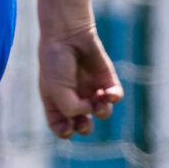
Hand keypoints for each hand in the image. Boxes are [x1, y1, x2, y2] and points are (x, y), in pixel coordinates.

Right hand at [37, 22, 122, 139]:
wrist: (68, 35)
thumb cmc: (55, 62)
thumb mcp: (56, 89)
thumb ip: (70, 108)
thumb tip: (90, 112)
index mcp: (54, 101)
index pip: (60, 125)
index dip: (64, 132)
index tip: (67, 129)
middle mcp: (73, 98)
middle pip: (82, 124)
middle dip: (84, 127)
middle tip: (84, 121)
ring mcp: (90, 89)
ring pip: (101, 112)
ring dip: (101, 112)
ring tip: (98, 102)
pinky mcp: (105, 80)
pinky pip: (114, 96)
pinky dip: (113, 98)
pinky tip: (108, 93)